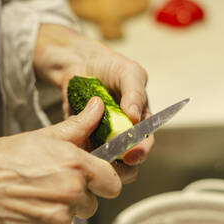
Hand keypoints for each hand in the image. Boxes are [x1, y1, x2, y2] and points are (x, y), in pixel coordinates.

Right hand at [0, 98, 120, 223]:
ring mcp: (57, 219)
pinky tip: (24, 212)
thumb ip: (77, 126)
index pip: (113, 183)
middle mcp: (71, 193)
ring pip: (71, 219)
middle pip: (91, 203)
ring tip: (32, 196)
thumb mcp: (41, 136)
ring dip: (57, 211)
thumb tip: (98, 108)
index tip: (93, 179)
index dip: (103, 181)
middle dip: (77, 196)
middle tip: (51, 185)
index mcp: (75, 165)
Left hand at [33, 24, 154, 180]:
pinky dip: (82, 152)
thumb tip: (136, 118)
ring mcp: (103, 135)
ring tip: (96, 160)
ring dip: (101, 160)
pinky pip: (84, 149)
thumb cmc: (111, 66)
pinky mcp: (83, 136)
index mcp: (140, 119)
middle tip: (114, 161)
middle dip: (122, 160)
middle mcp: (123, 131)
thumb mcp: (129, 73)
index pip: (145, 140)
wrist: (81, 63)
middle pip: (126, 154)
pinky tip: (78, 151)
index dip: (142, 149)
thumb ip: (135, 93)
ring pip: (105, 156)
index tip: (134, 154)